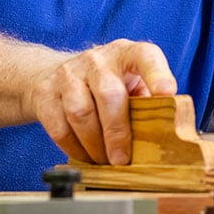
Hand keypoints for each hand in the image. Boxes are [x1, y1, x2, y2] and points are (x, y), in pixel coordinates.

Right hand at [27, 38, 176, 164]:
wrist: (58, 74)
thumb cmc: (108, 84)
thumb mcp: (131, 85)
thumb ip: (148, 103)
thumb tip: (167, 134)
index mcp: (127, 54)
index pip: (145, 56)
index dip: (157, 74)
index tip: (167, 93)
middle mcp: (97, 58)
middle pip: (109, 94)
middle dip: (117, 132)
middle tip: (121, 159)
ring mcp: (69, 72)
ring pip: (80, 113)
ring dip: (94, 144)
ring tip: (103, 160)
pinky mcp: (46, 91)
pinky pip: (59, 126)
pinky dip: (74, 148)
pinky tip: (84, 155)